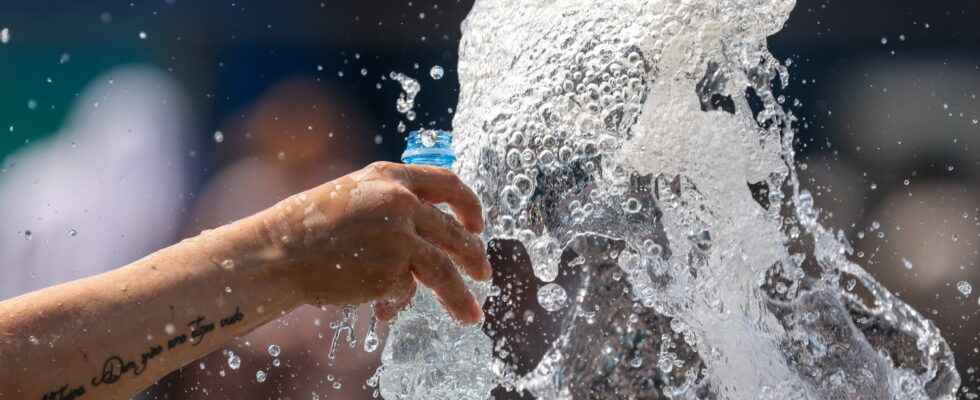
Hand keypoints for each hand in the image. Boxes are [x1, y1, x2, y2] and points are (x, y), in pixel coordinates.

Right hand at [253, 162, 490, 323]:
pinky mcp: (389, 272)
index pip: (448, 184)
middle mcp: (400, 203)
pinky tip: (384, 311)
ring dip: (461, 297)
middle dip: (474, 258)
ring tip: (471, 315)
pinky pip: (406, 291)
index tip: (477, 225)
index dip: (470, 205)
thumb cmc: (310, 225)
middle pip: (454, 233)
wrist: (278, 251)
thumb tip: (431, 228)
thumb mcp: (355, 195)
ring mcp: (397, 238)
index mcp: (390, 177)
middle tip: (484, 274)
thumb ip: (392, 203)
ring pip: (444, 270)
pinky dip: (398, 303)